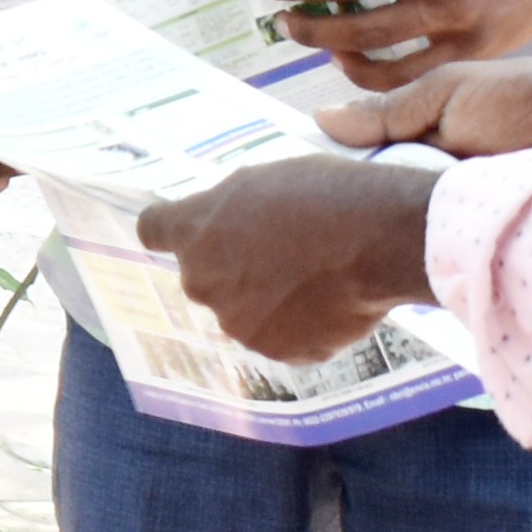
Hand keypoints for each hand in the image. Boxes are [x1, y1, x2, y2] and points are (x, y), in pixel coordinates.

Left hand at [135, 156, 441, 360]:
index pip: (153, 229)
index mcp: (195, 229)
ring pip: (243, 311)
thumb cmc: (326, 195)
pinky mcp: (274, 351)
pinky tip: (331, 301)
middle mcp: (203, 280)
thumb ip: (229, 209)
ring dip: (267, 300)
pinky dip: (300, 327)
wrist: (379, 237)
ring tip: (315, 277)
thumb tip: (225, 226)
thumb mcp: (264, 180)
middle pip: (204, 276)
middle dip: (232, 268)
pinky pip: (280, 338)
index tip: (187, 231)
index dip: (172, 230)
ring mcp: (236, 321)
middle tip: (281, 252)